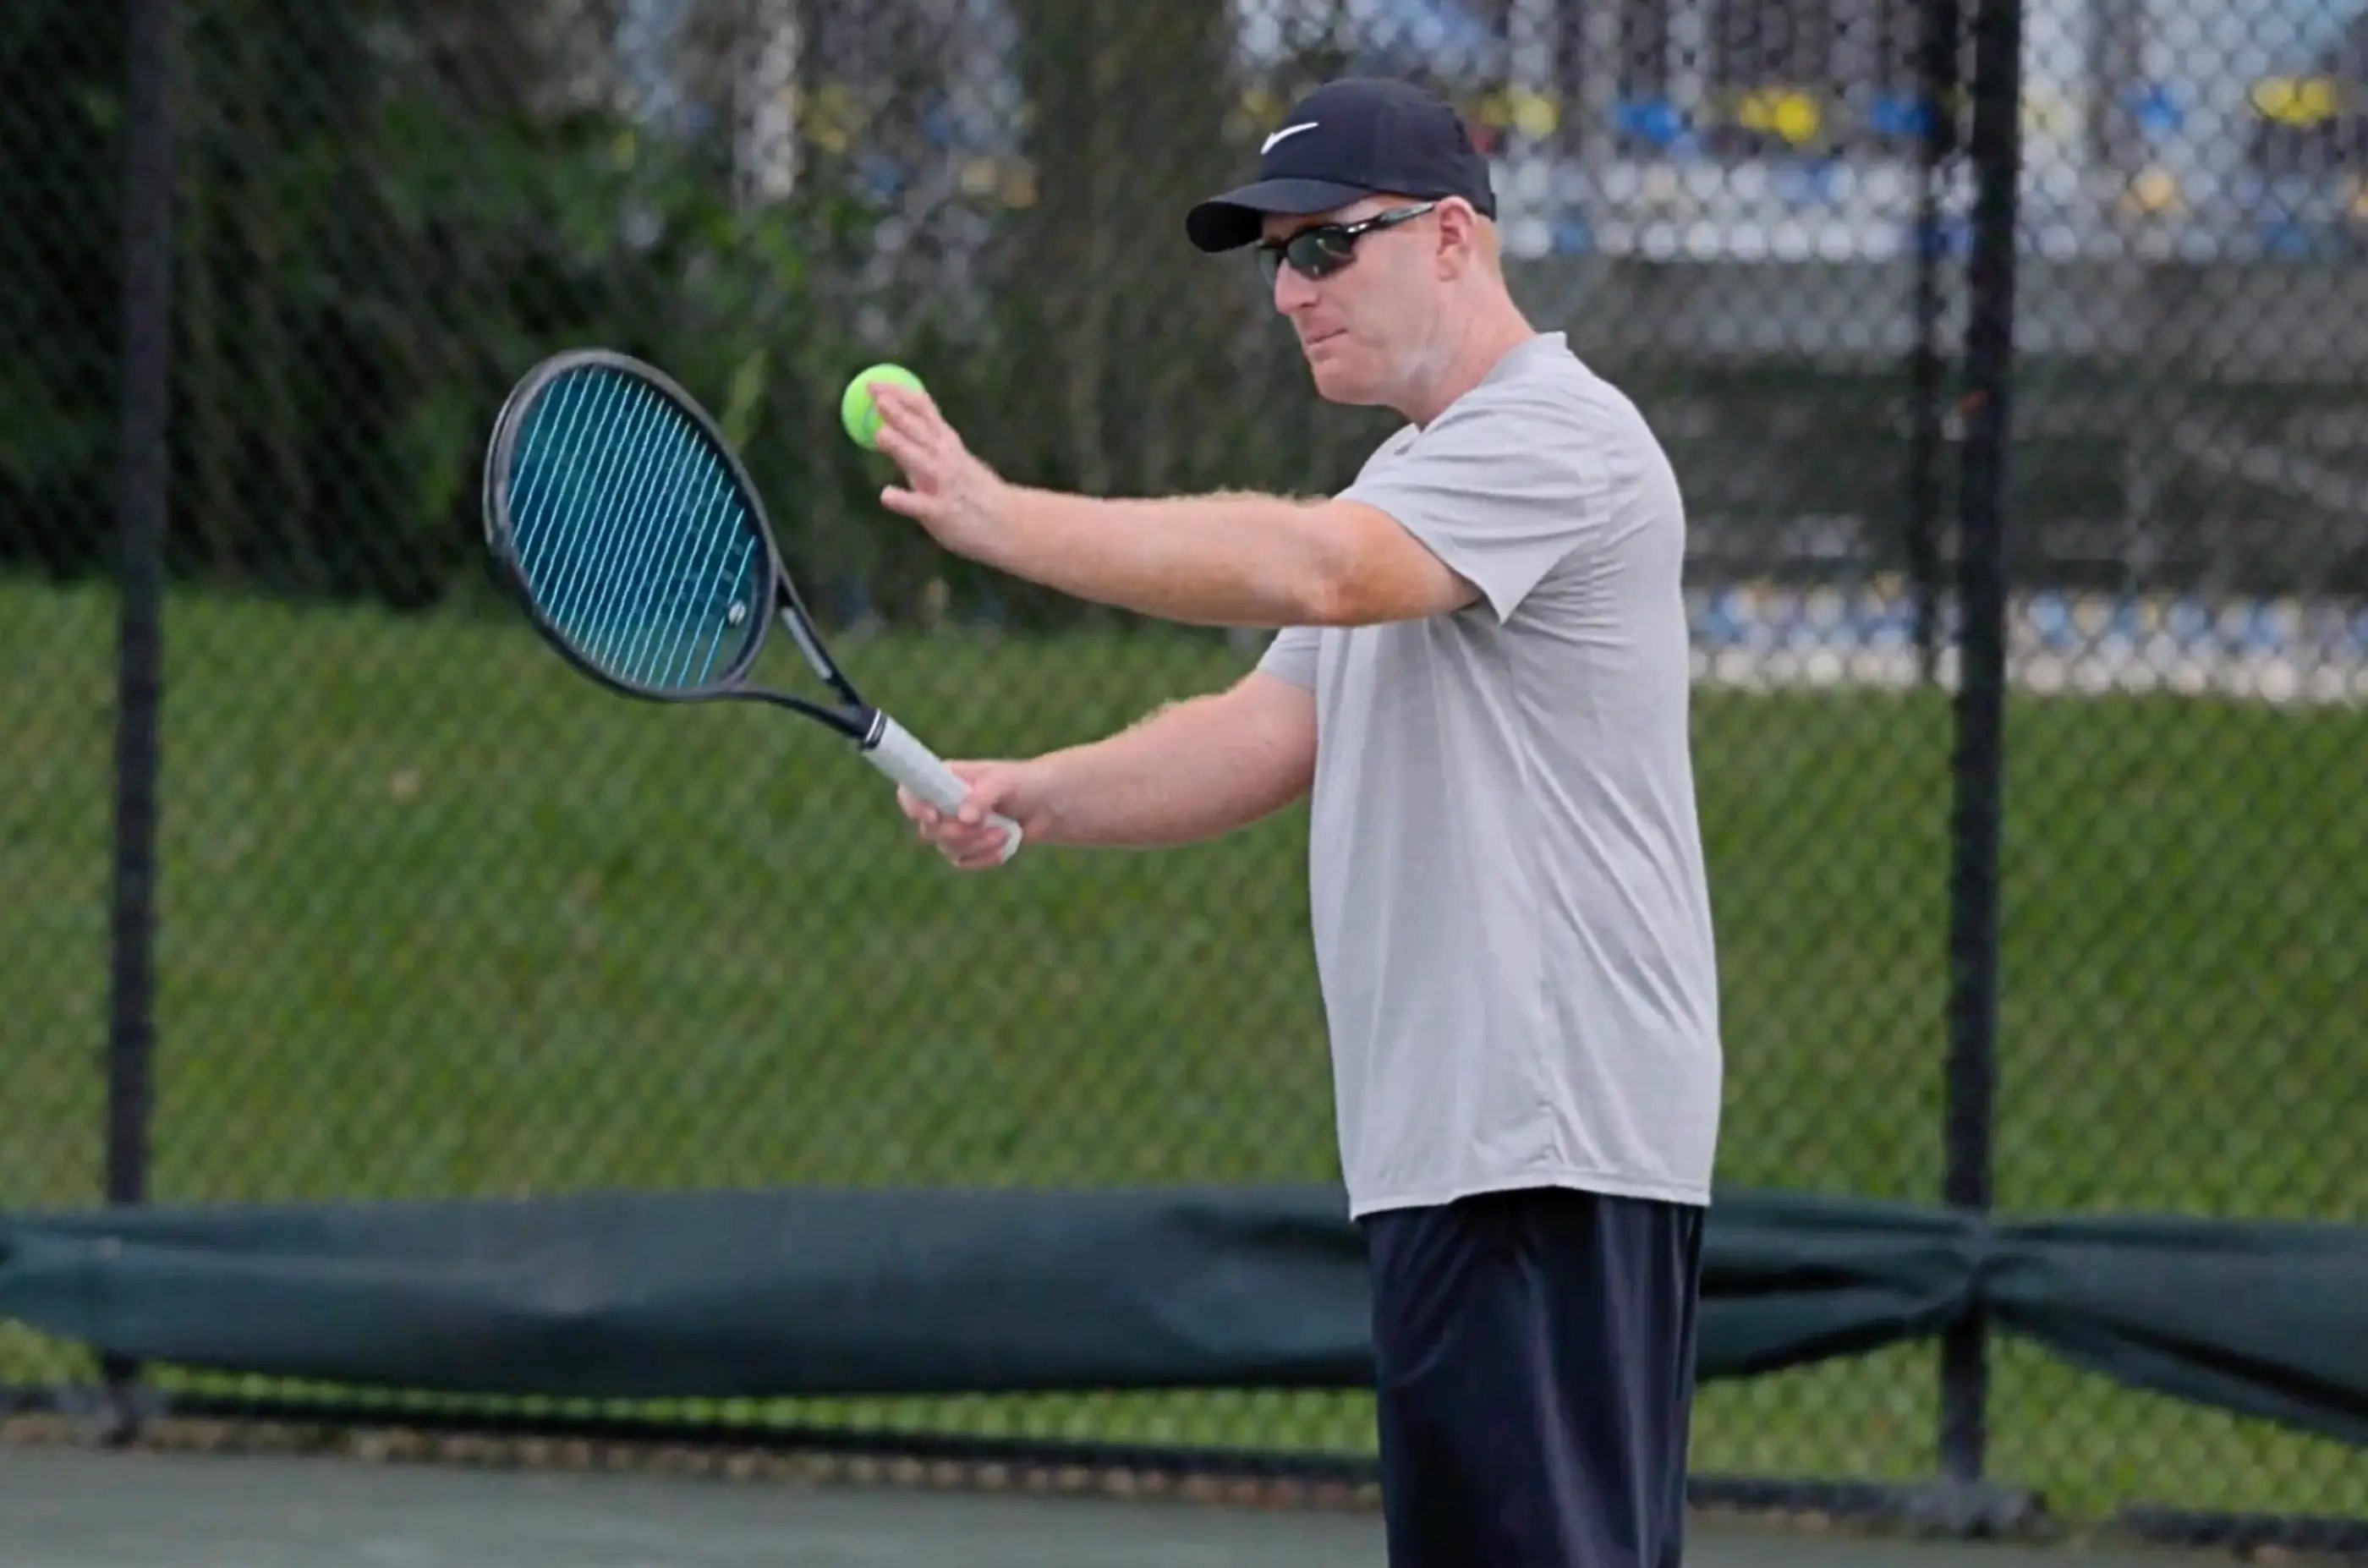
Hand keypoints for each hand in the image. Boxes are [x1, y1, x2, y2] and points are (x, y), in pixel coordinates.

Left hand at [871, 384, 1011, 561]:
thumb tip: (892, 423)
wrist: (1008, 524)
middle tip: (877, 398)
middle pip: (920, 432)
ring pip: (921, 463)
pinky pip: (920, 506)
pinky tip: (886, 496)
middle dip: (899, 414)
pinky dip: (904, 500)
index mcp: (947, 444)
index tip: (874, 383)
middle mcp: (946, 459)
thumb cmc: (974, 492)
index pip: (923, 410)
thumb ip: (923, 443)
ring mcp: (945, 485)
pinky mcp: (942, 513)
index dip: (898, 394)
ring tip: (881, 435)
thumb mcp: (953, 459)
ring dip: (902, 448)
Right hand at [898, 759, 1052, 870]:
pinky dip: (985, 857)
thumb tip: (964, 817)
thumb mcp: (1006, 781)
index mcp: (944, 779)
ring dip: (977, 845)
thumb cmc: (1024, 782)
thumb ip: (983, 795)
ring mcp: (954, 828)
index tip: (933, 815)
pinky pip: (964, 862)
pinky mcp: (968, 849)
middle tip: (982, 825)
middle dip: (956, 832)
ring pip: (947, 848)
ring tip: (1004, 832)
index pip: (911, 791)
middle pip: (928, 829)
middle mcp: (943, 804)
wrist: (1048, 805)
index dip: (914, 806)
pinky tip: (1005, 845)